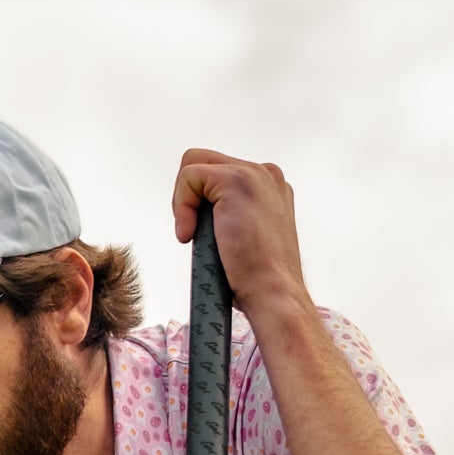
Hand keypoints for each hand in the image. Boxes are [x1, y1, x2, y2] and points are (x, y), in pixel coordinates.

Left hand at [170, 150, 308, 309]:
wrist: (272, 292)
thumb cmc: (257, 280)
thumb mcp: (245, 239)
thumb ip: (230, 218)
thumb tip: (199, 221)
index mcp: (270, 187)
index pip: (219, 174)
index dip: (201, 202)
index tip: (205, 236)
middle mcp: (266, 174)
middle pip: (204, 162)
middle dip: (189, 197)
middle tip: (194, 234)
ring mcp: (254, 173)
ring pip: (193, 166)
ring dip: (184, 202)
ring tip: (194, 236)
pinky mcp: (236, 180)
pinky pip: (188, 176)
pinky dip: (181, 206)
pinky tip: (189, 235)